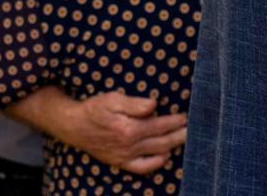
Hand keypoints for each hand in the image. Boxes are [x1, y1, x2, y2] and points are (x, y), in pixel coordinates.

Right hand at [43, 90, 186, 173]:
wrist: (73, 126)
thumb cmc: (94, 109)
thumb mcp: (112, 99)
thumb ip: (134, 104)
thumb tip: (153, 105)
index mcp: (129, 128)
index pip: (160, 125)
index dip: (175, 121)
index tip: (186, 116)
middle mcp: (129, 145)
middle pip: (162, 141)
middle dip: (179, 135)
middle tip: (193, 129)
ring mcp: (124, 155)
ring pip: (155, 153)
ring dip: (172, 146)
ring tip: (184, 139)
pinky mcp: (119, 162)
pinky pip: (140, 167)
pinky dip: (154, 164)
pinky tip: (164, 157)